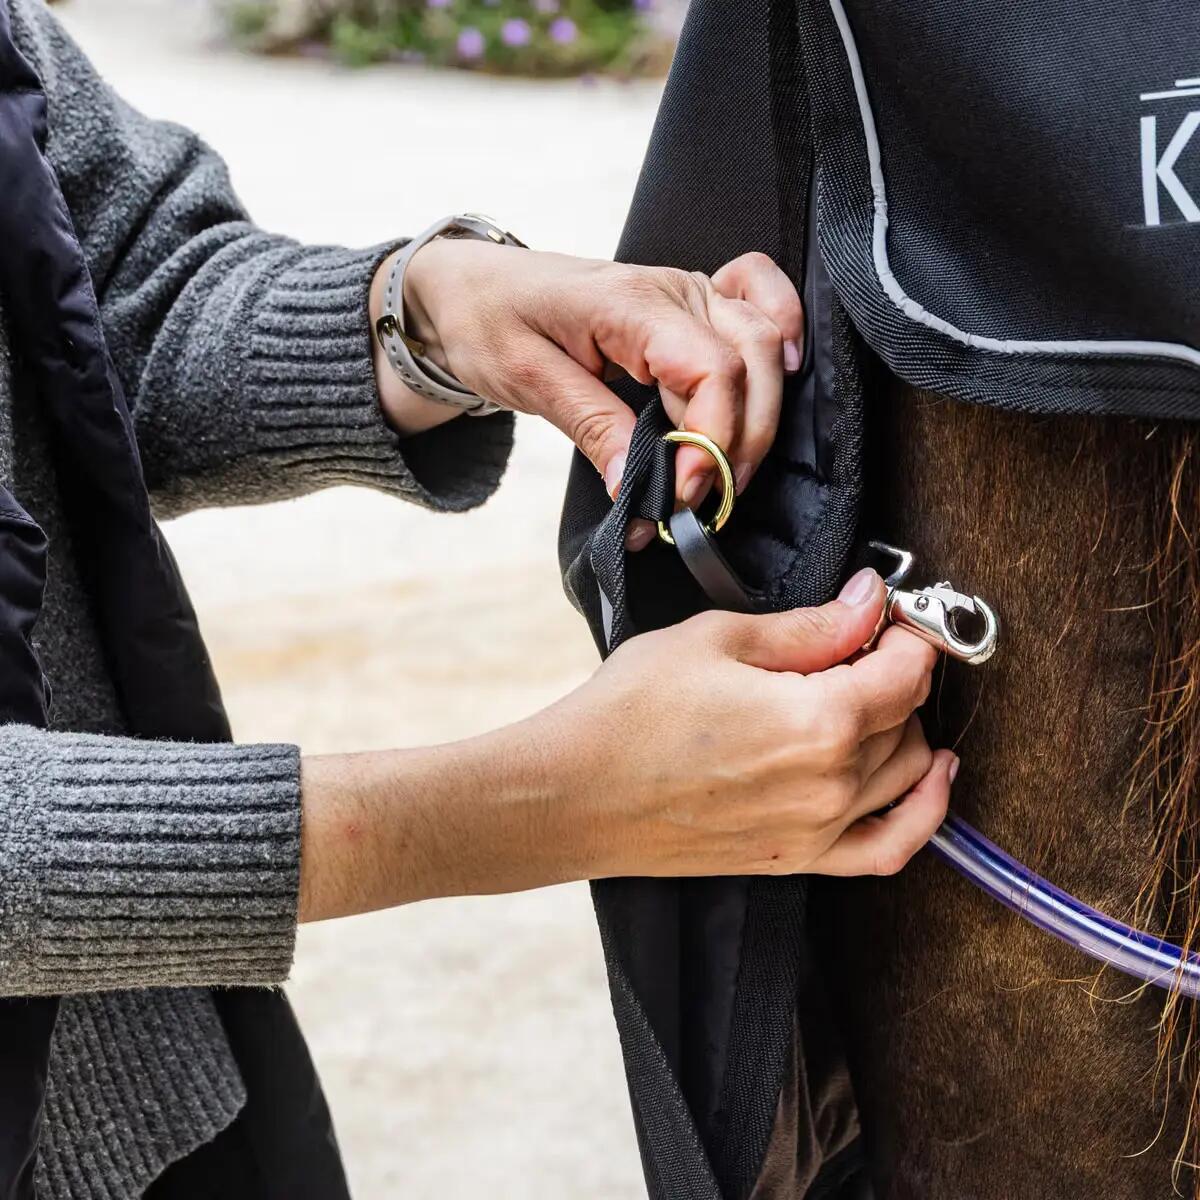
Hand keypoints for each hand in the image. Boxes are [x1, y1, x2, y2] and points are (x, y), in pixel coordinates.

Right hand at [298, 570, 955, 920]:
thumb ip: (809, 627)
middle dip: (896, 670)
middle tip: (857, 641)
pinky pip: (891, 847)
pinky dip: (924, 813)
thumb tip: (869, 602)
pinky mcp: (797, 861)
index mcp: (819, 720)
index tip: (885, 611)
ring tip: (868, 693)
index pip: (907, 669)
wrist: (572, 795)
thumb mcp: (717, 640)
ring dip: (904, 726)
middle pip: (907, 716)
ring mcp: (818, 831)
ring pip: (907, 772)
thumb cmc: (629, 713)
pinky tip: (933, 778)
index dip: (906, 629)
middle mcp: (833, 784)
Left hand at [370, 239, 802, 543]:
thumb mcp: (525, 379)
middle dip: (740, 442)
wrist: (475, 287)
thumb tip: (637, 487)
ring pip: (764, 342)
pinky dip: (783, 335)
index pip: (709, 370)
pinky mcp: (693, 303)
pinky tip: (783, 377)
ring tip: (726, 473)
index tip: (683, 494)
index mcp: (628, 304)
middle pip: (750, 361)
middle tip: (702, 501)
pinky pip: (759, 301)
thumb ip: (590, 427)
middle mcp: (672, 289)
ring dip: (760, 414)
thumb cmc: (490, 322)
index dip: (711, 440)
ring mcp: (689, 290)